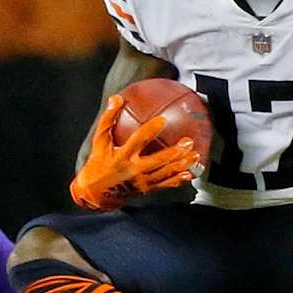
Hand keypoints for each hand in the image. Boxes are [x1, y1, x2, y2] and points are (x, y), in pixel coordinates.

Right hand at [70, 95, 196, 210]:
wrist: (95, 193)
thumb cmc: (98, 163)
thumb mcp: (99, 142)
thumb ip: (108, 120)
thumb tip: (116, 98)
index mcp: (121, 156)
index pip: (137, 141)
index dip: (150, 130)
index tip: (163, 119)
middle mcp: (133, 170)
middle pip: (158, 161)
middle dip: (175, 152)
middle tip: (189, 142)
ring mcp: (141, 182)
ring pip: (165, 173)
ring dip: (181, 165)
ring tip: (196, 156)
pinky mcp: (146, 190)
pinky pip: (165, 184)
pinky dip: (178, 180)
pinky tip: (190, 174)